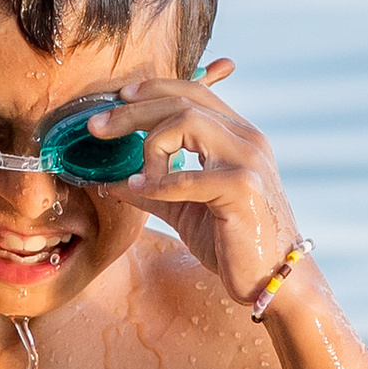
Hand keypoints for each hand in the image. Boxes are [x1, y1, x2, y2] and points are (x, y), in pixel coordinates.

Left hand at [86, 59, 300, 306]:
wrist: (271, 279)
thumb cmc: (232, 243)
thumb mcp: (184, 210)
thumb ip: (152, 189)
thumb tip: (109, 180)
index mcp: (238, 136)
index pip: (195, 93)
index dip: (154, 89)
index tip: (119, 97)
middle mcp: (247, 139)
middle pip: (184, 101)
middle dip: (133, 111)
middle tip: (96, 127)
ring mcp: (248, 160)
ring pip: (186, 123)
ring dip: (150, 147)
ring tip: (140, 177)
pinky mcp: (243, 188)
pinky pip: (187, 176)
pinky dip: (157, 184)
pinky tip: (142, 190)